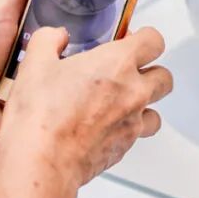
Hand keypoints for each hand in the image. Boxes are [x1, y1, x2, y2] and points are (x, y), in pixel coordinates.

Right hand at [0, 26, 172, 188]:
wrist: (41, 160)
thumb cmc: (41, 114)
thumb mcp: (34, 63)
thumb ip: (48, 40)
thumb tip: (55, 37)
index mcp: (117, 63)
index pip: (154, 41)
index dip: (144, 37)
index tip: (131, 39)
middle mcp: (133, 92)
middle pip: (164, 76)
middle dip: (150, 70)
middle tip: (128, 71)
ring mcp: (132, 123)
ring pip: (156, 111)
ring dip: (144, 105)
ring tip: (120, 102)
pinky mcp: (124, 148)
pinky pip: (137, 136)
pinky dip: (126, 130)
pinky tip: (104, 127)